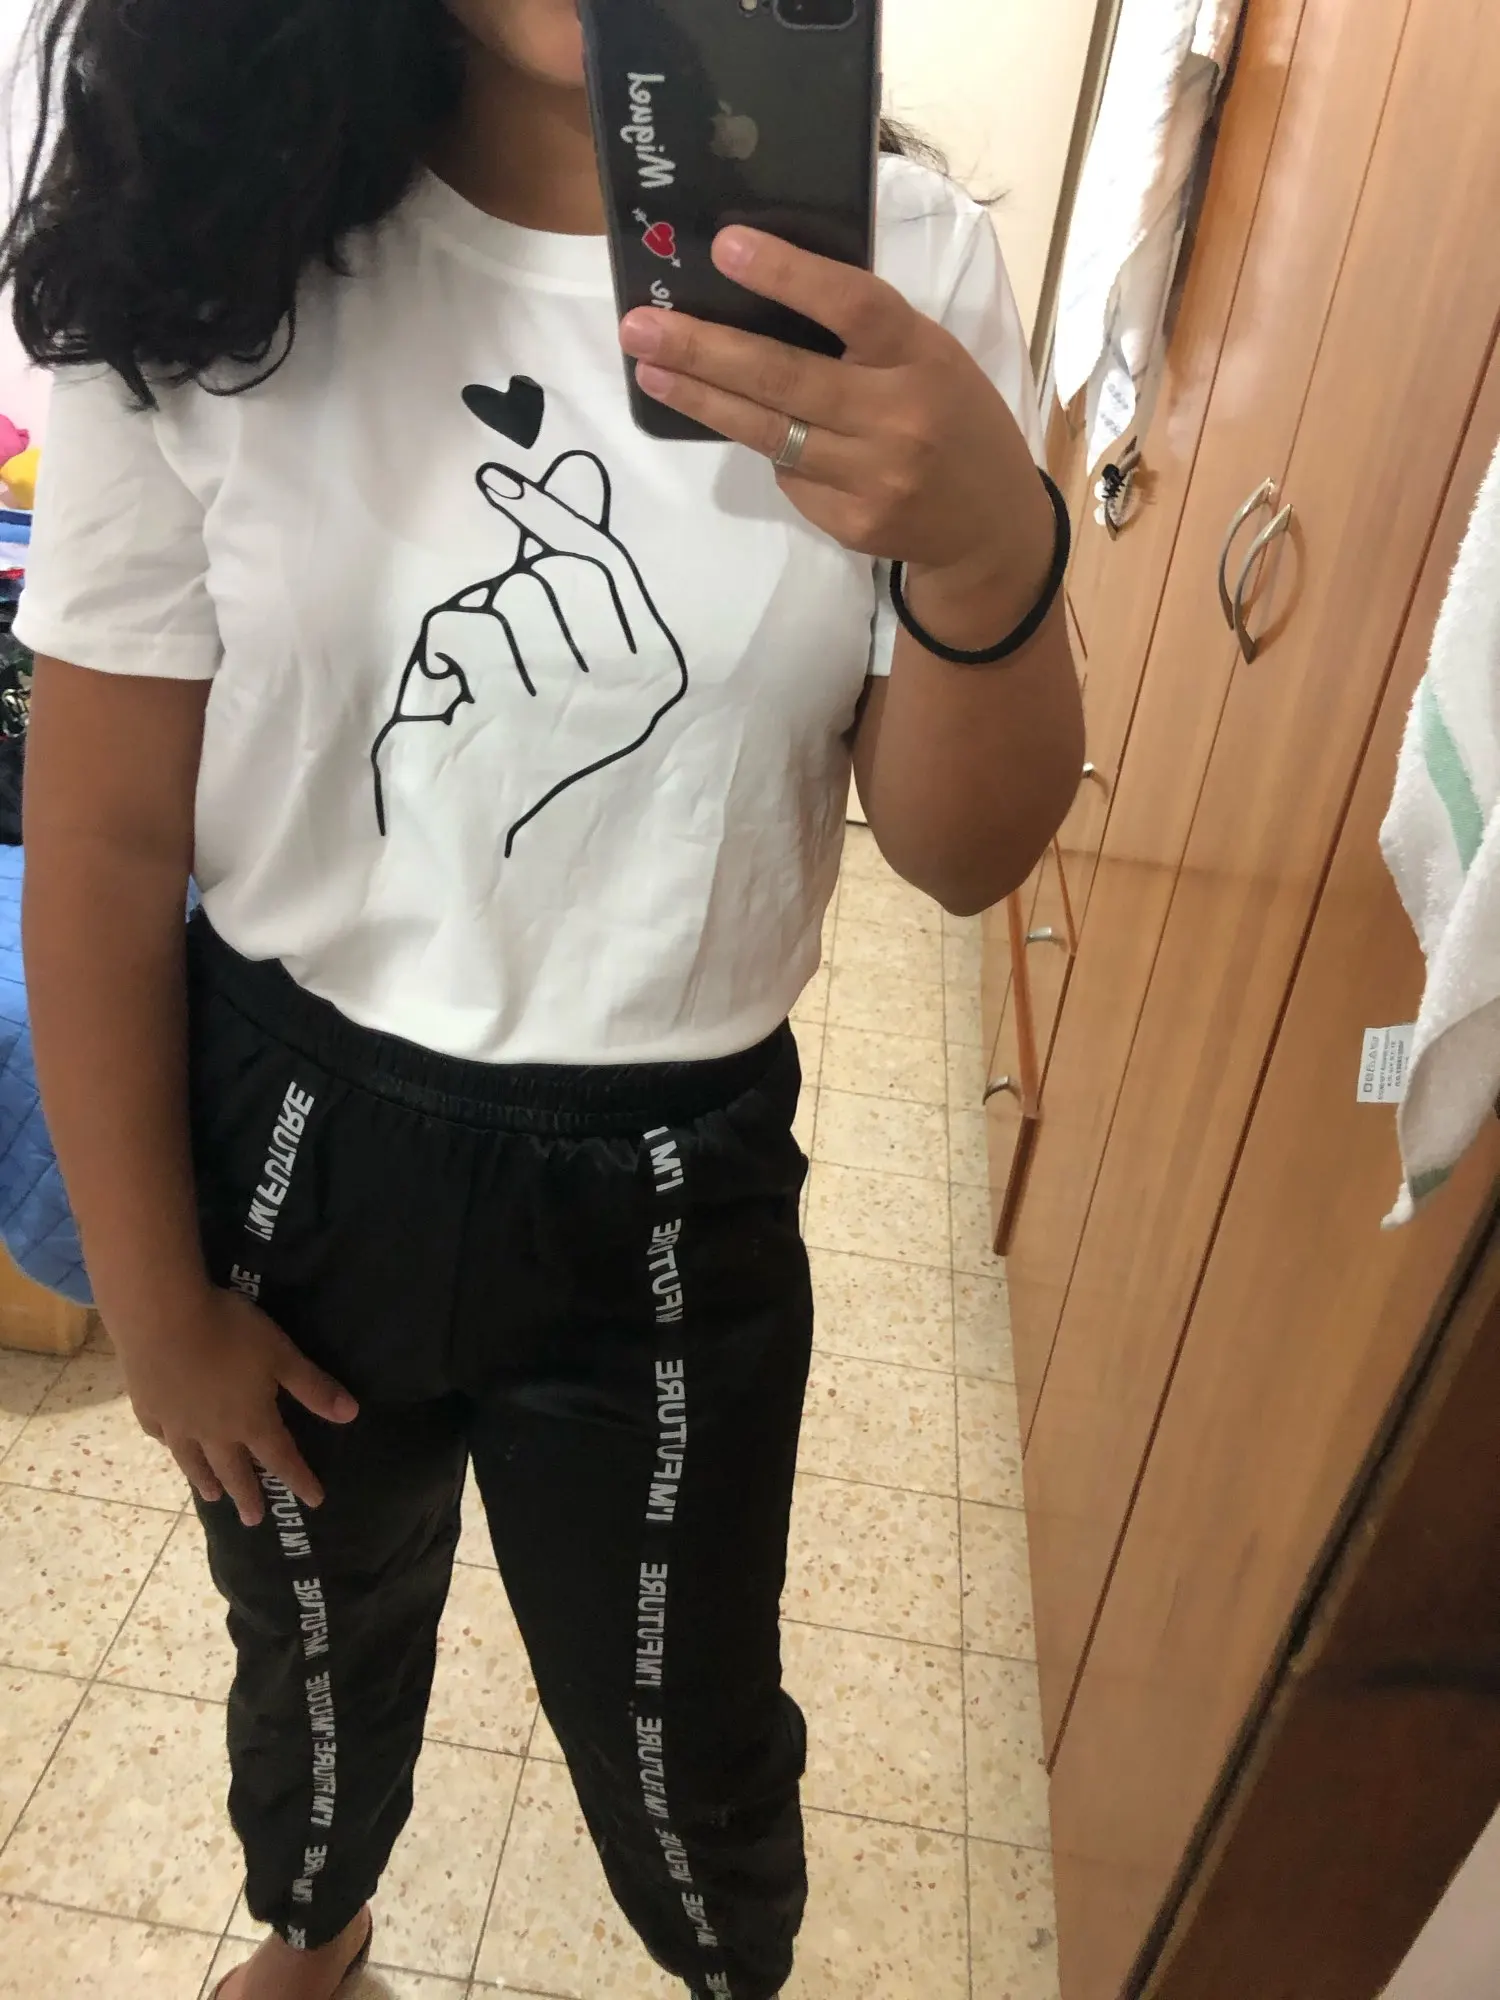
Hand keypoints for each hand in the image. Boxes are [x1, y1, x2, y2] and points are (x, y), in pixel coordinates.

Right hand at [120, 1288, 358, 1525]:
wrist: (161, 1317)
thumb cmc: (230, 1332)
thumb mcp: (281, 1355)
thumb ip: (313, 1387)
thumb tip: (350, 1416)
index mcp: (250, 1421)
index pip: (280, 1457)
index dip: (299, 1479)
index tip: (314, 1501)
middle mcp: (213, 1432)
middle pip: (234, 1470)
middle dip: (248, 1495)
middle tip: (254, 1520)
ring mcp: (176, 1423)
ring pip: (193, 1461)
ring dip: (206, 1481)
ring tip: (213, 1498)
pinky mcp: (147, 1407)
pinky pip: (160, 1436)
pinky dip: (169, 1447)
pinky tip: (170, 1448)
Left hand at [372, 450, 687, 852]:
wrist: (485, 818)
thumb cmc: (528, 720)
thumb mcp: (564, 635)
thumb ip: (573, 553)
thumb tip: (579, 463)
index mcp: (658, 670)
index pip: (604, 565)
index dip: (551, 516)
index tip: (497, 483)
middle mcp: (629, 691)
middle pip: (552, 578)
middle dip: (512, 593)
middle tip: (506, 643)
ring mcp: (574, 706)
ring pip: (505, 601)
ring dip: (476, 622)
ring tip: (483, 673)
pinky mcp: (514, 719)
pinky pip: (466, 629)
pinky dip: (445, 645)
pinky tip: (455, 683)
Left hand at [617, 227, 1052, 604]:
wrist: (990, 527)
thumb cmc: (953, 418)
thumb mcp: (931, 358)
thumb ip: (866, 333)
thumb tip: (765, 294)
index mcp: (922, 356)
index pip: (851, 305)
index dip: (786, 274)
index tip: (724, 245)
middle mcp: (898, 416)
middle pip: (784, 376)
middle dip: (703, 349)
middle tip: (640, 326)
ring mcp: (874, 476)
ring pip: (769, 432)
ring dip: (701, 399)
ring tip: (649, 371)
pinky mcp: (852, 522)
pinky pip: (788, 477)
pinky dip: (766, 448)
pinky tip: (748, 428)